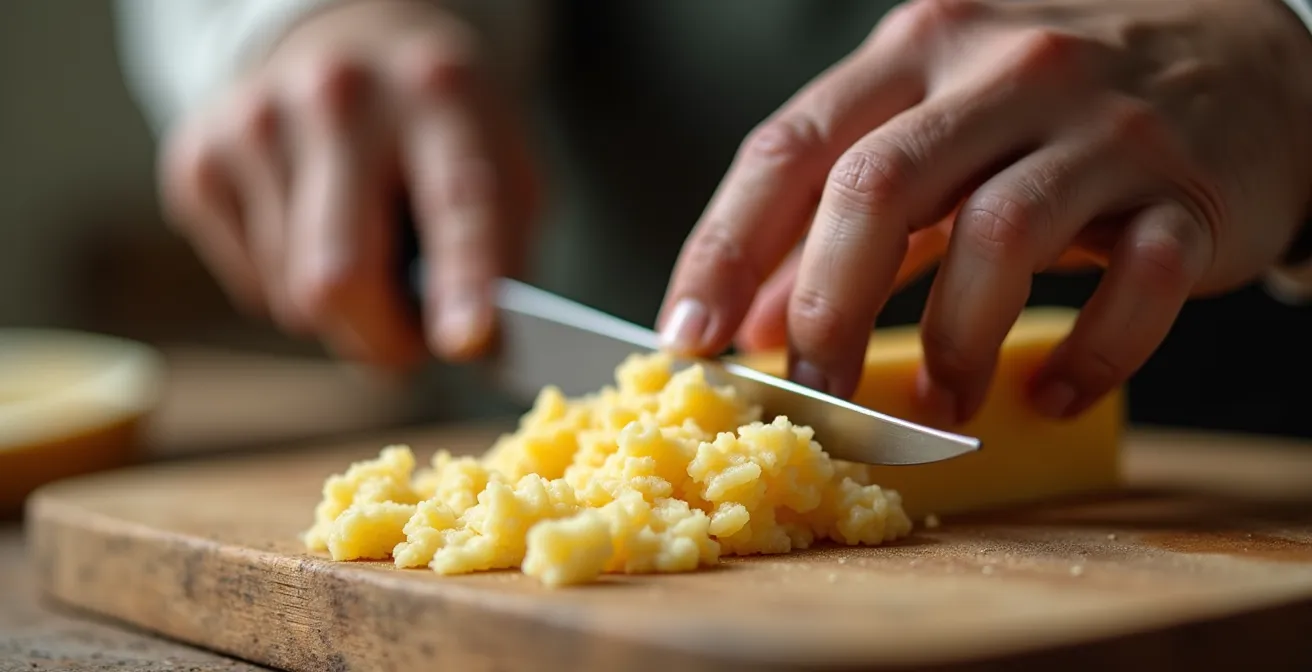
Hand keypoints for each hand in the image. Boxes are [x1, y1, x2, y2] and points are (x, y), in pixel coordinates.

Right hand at [160, 0, 538, 368]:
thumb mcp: (505, 169)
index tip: (465, 343)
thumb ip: (502, 254)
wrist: (346, 47)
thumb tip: (475, 348)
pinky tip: (313, 231)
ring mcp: (256, 121)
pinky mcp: (198, 157)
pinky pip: (253, 287)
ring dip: (340, 313)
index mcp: (439, 93)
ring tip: (367, 256)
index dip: (463, 280)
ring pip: (293, 296)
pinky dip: (291, 288)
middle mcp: (340, 96)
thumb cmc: (440, 131)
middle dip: (379, 340)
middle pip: (340, 275)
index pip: (456, 202)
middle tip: (409, 349)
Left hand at [660, 0, 1311, 423]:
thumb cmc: (1056, 106)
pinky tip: (1052, 393)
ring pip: (1000, 236)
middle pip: (879, 187)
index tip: (689, 336)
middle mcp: (1004, 72)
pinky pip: (1135, 285)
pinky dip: (1087, 356)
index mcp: (918, 50)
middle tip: (807, 394)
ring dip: (950, 346)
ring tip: (934, 408)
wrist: (1244, 61)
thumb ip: (844, 216)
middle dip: (825, 306)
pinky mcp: (1190, 192)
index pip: (791, 147)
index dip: (727, 248)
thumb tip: (752, 320)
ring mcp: (1103, 126)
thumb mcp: (937, 131)